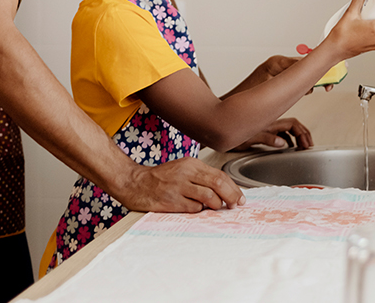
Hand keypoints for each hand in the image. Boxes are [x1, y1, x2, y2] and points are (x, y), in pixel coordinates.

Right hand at [116, 157, 244, 212]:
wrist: (135, 182)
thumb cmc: (160, 178)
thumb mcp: (182, 169)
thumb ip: (201, 177)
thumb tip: (225, 190)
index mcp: (191, 164)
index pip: (219, 175)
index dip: (233, 187)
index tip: (240, 197)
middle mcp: (186, 173)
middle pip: (218, 184)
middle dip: (231, 196)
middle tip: (236, 205)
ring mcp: (178, 187)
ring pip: (209, 197)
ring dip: (216, 205)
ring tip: (215, 207)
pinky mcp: (172, 201)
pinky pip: (194, 208)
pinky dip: (199, 210)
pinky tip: (194, 208)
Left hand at [230, 117, 313, 150]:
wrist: (216, 129)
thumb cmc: (228, 132)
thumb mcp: (249, 138)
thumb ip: (266, 139)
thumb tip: (283, 143)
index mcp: (269, 123)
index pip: (292, 124)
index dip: (303, 133)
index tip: (307, 144)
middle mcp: (269, 123)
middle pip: (293, 125)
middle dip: (303, 134)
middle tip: (308, 146)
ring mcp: (265, 126)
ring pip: (286, 129)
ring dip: (296, 136)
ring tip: (301, 146)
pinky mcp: (261, 131)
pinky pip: (279, 133)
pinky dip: (287, 138)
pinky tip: (287, 146)